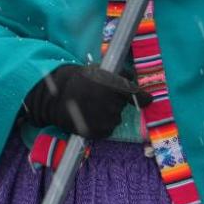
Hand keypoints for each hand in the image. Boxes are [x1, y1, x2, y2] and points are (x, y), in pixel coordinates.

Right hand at [22, 64, 150, 140]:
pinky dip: (100, 125)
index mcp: (115, 87)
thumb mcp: (99, 70)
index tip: (147, 100)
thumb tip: (134, 80)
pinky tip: (89, 117)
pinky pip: (106, 130)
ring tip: (91, 108)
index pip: (136, 95)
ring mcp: (105, 120)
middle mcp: (113, 105)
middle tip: (98, 98)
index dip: (143, 98)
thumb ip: (121, 74)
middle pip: (121, 107)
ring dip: (107, 115)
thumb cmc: (78, 81)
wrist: (56, 96)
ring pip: (114, 120)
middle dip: (114, 103)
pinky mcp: (98, 133)